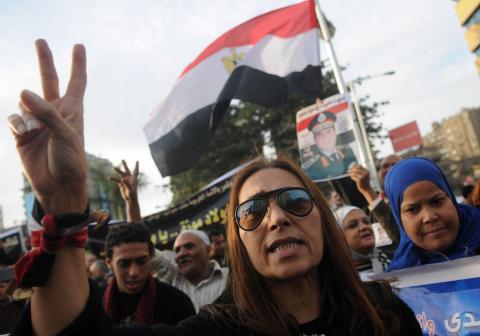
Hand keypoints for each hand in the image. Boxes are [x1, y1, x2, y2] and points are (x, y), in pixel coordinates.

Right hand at [7, 40, 86, 213]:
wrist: (58, 185)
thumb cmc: (70, 160)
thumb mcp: (65, 134)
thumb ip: (46, 112)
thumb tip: (22, 91)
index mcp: (72, 110)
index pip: (76, 82)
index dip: (77, 64)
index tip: (78, 46)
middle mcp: (54, 112)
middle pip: (49, 80)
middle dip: (45, 61)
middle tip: (40, 40)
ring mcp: (37, 121)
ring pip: (24, 103)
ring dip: (28, 115)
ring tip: (36, 132)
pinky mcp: (21, 133)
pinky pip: (13, 119)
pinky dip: (17, 124)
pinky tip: (24, 134)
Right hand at [109, 160, 138, 201]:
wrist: (130, 199)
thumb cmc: (132, 195)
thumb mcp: (130, 189)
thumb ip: (127, 184)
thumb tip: (123, 179)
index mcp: (134, 179)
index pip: (136, 171)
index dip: (136, 166)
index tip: (137, 161)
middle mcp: (129, 178)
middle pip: (127, 170)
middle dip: (125, 165)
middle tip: (122, 159)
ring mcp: (125, 181)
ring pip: (121, 174)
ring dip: (118, 170)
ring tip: (114, 167)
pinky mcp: (121, 184)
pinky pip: (116, 180)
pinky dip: (113, 179)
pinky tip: (108, 178)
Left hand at [348, 164, 376, 203]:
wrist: (366, 189)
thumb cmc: (364, 181)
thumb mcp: (363, 175)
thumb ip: (360, 171)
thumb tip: (353, 166)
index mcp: (367, 171)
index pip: (359, 166)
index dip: (354, 166)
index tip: (350, 167)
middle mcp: (365, 173)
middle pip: (356, 169)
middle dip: (351, 169)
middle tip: (348, 171)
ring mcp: (363, 176)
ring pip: (354, 173)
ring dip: (351, 173)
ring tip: (349, 174)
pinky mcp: (360, 180)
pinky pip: (353, 177)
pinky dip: (352, 177)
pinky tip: (352, 178)